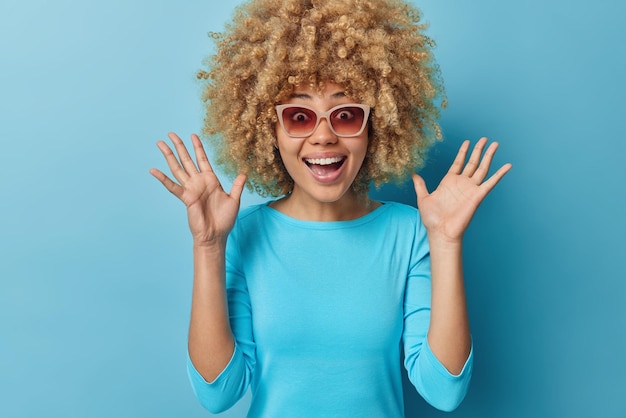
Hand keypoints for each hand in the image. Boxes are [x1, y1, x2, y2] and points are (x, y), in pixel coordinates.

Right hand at [150, 132, 246, 246]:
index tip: (193, 135)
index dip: (198, 147)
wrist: (216, 234)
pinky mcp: (186, 197)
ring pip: (177, 168)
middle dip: (179, 146)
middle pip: (186, 160)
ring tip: (160, 144)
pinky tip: (153, 170)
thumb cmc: (225, 220)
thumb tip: (244, 174)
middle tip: (171, 133)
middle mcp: (199, 182)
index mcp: (210, 180)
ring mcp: (191, 189)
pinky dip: (162, 178)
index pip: (202, 159)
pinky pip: (172, 186)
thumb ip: (237, 186)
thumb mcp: (234, 200)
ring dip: (169, 155)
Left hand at [412, 137, 511, 243]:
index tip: (467, 141)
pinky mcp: (478, 196)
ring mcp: (470, 189)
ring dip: (489, 156)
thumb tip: (413, 174)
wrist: (440, 231)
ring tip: (495, 144)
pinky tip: (508, 165)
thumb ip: (420, 185)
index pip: (458, 162)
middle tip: (485, 138)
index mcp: (449, 182)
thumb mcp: (423, 198)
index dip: (463, 152)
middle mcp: (461, 183)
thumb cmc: (432, 218)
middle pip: (473, 162)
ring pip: (482, 168)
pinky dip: (500, 174)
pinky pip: (491, 183)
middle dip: (478, 150)